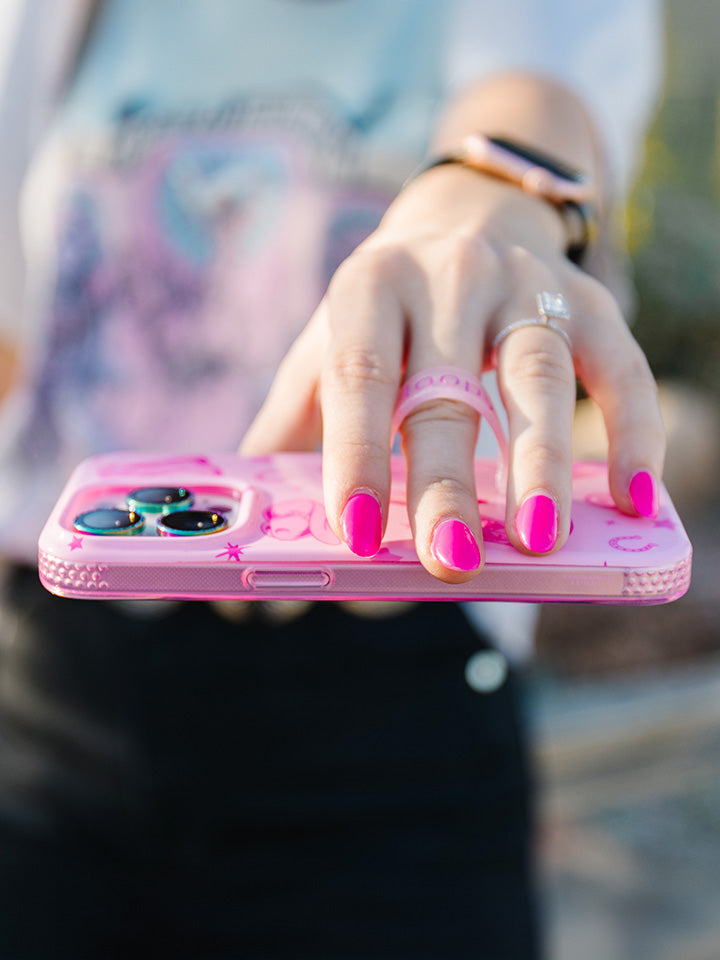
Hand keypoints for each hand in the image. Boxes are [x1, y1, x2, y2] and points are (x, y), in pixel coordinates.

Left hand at [241, 165, 664, 582]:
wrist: (461, 222)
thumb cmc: (382, 315)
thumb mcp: (322, 355)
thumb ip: (286, 438)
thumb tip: (241, 560)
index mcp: (369, 288)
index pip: (360, 373)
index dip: (356, 452)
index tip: (356, 533)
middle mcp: (448, 278)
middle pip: (447, 389)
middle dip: (446, 481)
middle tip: (448, 558)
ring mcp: (525, 286)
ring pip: (539, 377)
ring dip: (541, 463)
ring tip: (539, 539)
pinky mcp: (588, 303)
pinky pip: (621, 368)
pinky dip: (635, 432)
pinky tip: (634, 498)